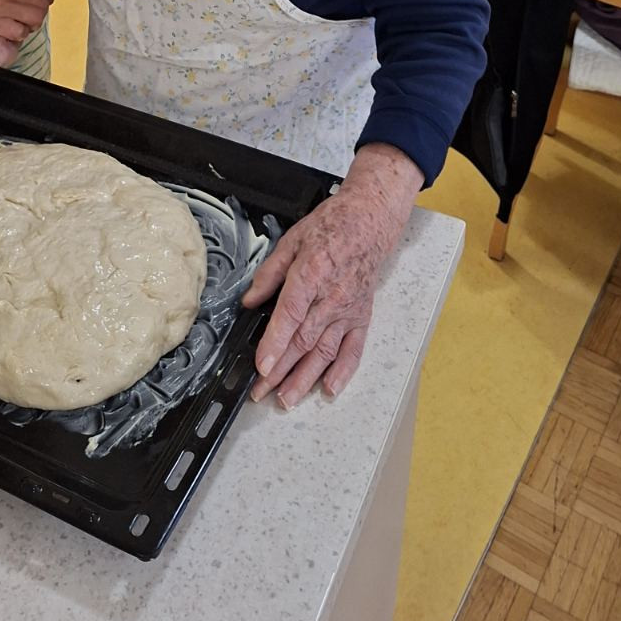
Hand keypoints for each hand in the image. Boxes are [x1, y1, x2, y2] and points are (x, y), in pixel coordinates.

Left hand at [241, 144, 422, 407]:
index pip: (290, 316)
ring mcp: (348, 310)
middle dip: (280, 370)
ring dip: (305, 379)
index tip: (261, 366)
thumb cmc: (331, 227)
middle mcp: (331, 297)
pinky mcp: (361, 317)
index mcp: (311, 274)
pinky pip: (353, 349)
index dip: (274, 343)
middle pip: (303, 341)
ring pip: (325, 352)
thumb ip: (269, 274)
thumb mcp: (292, 241)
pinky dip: (343, 371)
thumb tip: (250, 301)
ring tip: (287, 399)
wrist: (370, 221)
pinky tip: (330, 389)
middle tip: (260, 391)